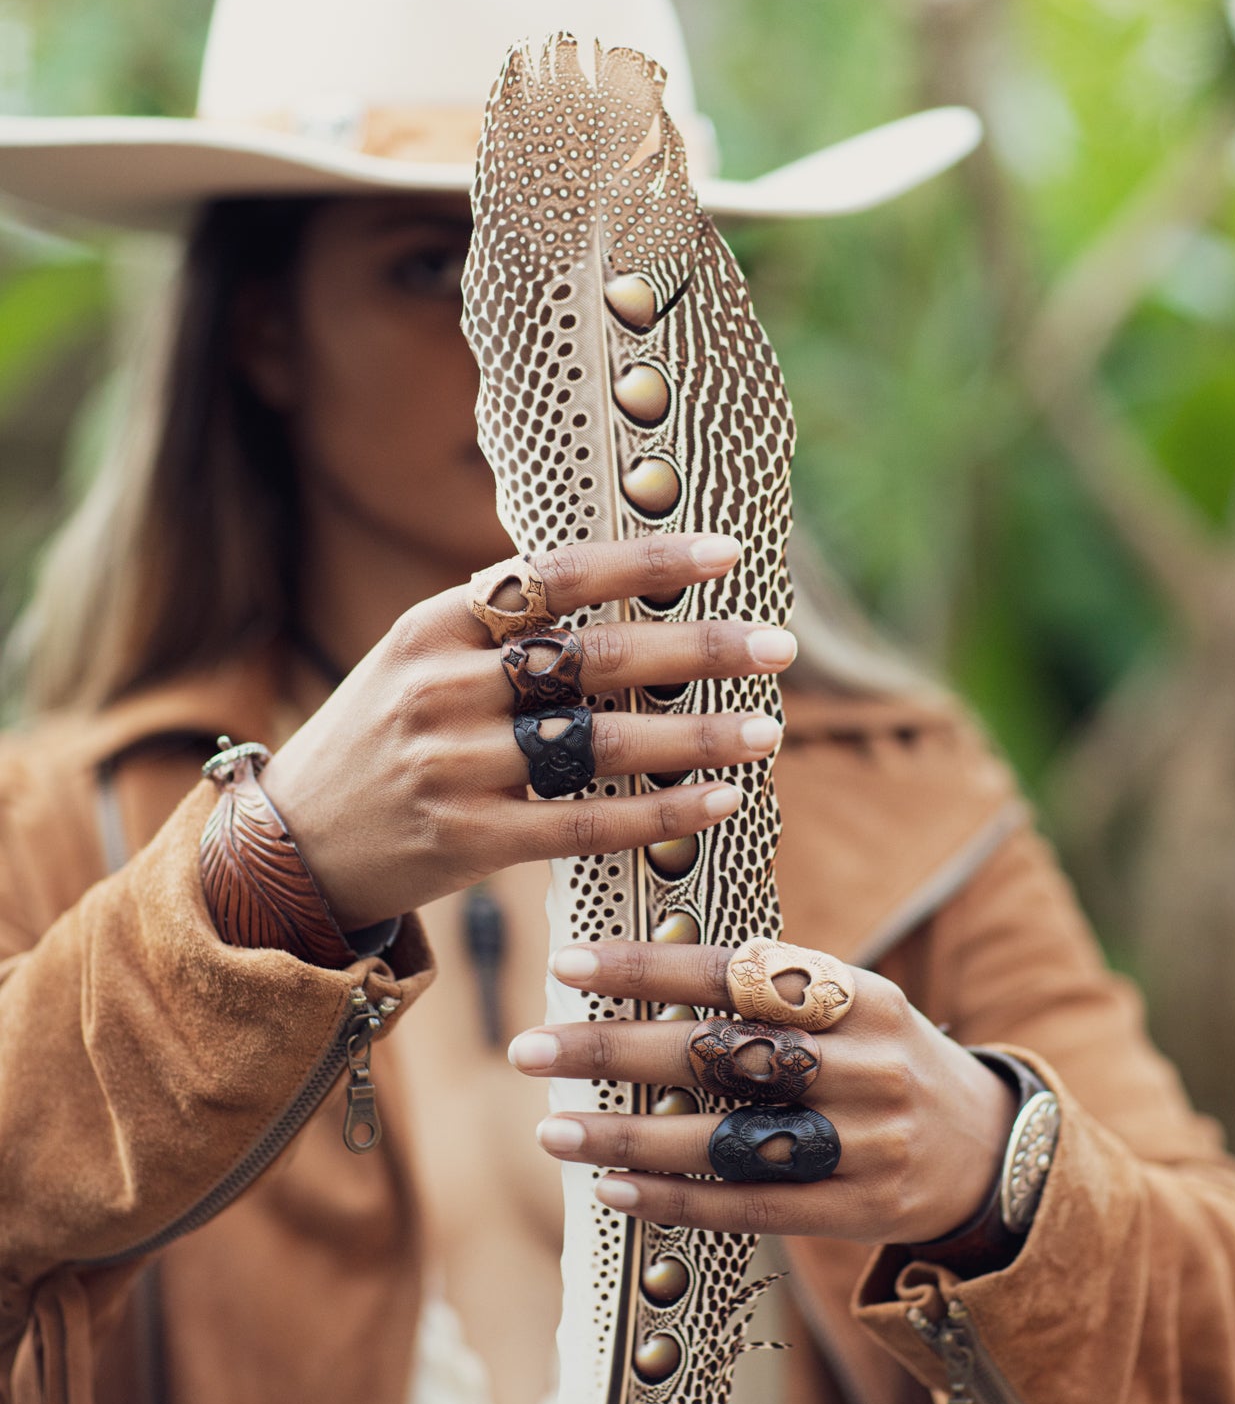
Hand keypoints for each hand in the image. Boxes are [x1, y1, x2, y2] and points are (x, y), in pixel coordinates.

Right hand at [261, 534, 796, 927]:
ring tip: (767, 730)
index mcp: (432, 625)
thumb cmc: (379, 741)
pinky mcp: (465, 841)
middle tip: (779, 646)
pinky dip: (656, 813)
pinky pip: (582, 825)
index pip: (555, 576)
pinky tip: (718, 802)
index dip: (645, 561)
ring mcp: (451, 766)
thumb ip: (501, 630)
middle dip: (697, 649)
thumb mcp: (414, 661)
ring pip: (598, 745)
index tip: (727, 553)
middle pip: (592, 658)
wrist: (286, 850)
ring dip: (694, 737)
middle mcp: (441, 688)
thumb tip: (625, 589)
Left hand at [513, 941, 1016, 1243]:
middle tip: (530, 1047)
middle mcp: (866, 1063)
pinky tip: (612, 1190)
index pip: (740, 970)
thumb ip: (770, 992)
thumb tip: (640, 973)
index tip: (569, 963)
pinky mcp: (857, 1210)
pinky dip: (676, 1200)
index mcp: (861, 994)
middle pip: (723, 1053)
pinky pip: (750, 1207)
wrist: (994, 1155)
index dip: (651, 966)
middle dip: (616, 1051)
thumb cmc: (888, 1061)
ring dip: (630, 1138)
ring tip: (552, 1130)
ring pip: (727, 1139)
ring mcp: (865, 1142)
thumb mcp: (855, 1005)